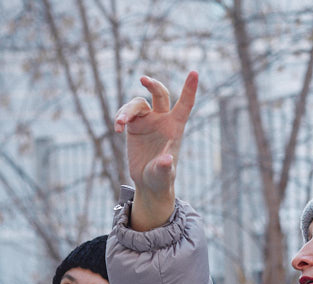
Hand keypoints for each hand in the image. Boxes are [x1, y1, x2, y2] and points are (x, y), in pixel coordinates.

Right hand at [114, 71, 197, 229]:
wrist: (148, 182)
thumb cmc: (161, 178)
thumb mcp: (163, 174)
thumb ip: (164, 166)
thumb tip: (166, 160)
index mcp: (175, 127)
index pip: (185, 104)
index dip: (190, 88)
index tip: (195, 72)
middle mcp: (162, 120)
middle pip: (160, 94)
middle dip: (153, 85)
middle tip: (143, 79)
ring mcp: (147, 121)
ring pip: (138, 104)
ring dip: (127, 110)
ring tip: (120, 123)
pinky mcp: (134, 126)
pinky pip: (126, 114)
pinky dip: (120, 118)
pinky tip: (118, 129)